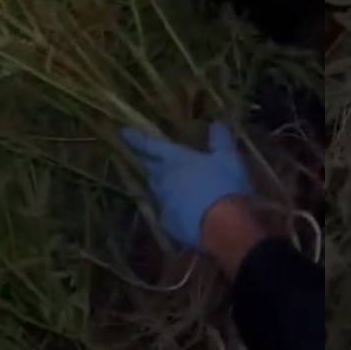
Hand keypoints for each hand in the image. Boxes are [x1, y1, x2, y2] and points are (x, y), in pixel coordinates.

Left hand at [119, 122, 253, 249]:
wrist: (222, 226)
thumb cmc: (224, 185)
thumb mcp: (228, 157)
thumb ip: (220, 139)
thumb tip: (216, 123)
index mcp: (175, 159)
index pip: (150, 146)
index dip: (136, 139)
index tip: (122, 133)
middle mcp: (163, 179)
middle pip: (150, 169)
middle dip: (148, 163)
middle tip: (146, 159)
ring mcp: (163, 203)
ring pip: (157, 191)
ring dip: (162, 186)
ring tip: (171, 186)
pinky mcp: (167, 224)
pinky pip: (166, 212)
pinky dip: (173, 209)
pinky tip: (183, 212)